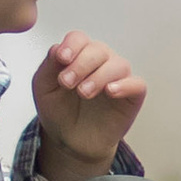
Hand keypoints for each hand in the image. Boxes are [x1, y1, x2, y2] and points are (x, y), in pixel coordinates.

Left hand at [33, 31, 146, 180]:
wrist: (70, 142)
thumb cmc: (59, 111)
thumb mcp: (44, 88)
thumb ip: (49, 67)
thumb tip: (58, 48)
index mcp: (79, 55)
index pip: (79, 39)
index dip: (72, 45)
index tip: (62, 58)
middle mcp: (100, 62)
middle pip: (98, 49)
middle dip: (81, 64)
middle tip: (67, 82)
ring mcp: (117, 78)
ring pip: (118, 64)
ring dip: (99, 76)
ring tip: (84, 93)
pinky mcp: (131, 96)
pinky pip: (137, 84)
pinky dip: (125, 85)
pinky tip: (110, 91)